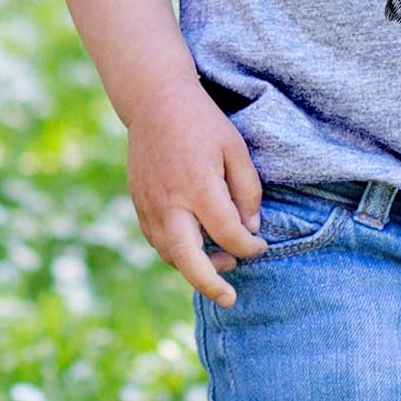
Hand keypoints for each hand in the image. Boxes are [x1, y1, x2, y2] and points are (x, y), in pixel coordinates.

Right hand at [126, 82, 267, 307]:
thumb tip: (250, 228)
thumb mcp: (236, 149)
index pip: (228, 234)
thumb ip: (247, 191)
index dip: (249, 247)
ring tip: (221, 264)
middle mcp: (170, 203)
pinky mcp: (139, 205)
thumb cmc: (202, 123)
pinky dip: (177, 253)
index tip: (261, 246)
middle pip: (187, 259)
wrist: (154, 102)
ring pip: (169, 255)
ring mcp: (150, 206)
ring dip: (194, 268)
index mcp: (199, 187)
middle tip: (230, 298)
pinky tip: (196, 247)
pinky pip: (157, 241)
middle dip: (210, 284)